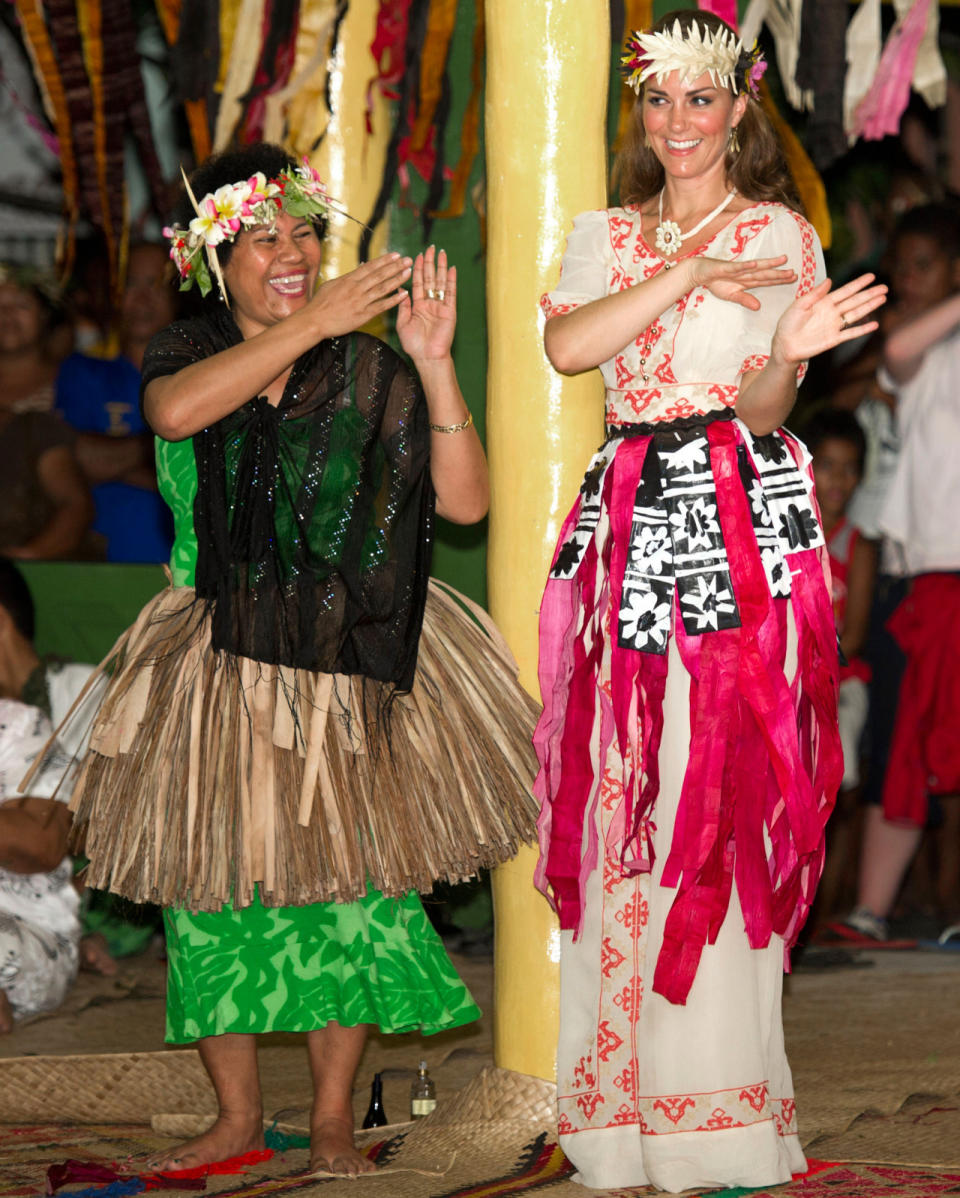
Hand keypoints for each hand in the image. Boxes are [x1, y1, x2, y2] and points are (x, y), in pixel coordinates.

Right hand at [309, 252, 411, 336]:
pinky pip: (381, 306)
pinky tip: (404, 295)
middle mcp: (356, 288)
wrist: (314, 321)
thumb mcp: (332, 285)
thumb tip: (360, 268)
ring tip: (408, 273)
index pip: (370, 267)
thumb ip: (348, 277)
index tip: (396, 254)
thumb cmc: (320, 303)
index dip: (384, 260)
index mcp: (348, 280)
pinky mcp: (362, 315)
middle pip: (379, 275)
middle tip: (408, 260)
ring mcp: (360, 301)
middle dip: (395, 266)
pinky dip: (393, 300)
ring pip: (382, 288)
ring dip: (397, 280)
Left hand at [396, 246, 456, 360]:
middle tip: (429, 248)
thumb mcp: (403, 323)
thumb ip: (402, 306)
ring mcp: (440, 306)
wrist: (427, 357)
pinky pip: (451, 293)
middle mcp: (430, 303)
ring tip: (441, 252)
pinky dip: (451, 281)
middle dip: (429, 263)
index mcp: (418, 306)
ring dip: (441, 267)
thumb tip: (400, 289)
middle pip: (430, 279)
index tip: (416, 256)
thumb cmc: (414, 344)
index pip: (418, 283)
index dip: (417, 269)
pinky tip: (451, 269)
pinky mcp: (450, 311)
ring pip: (441, 282)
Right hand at [688, 254, 797, 310]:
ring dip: (769, 264)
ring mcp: (736, 269)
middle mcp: (745, 273)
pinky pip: (737, 267)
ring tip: (782, 260)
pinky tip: (755, 264)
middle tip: (794, 273)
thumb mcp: (731, 295)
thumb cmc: (716, 282)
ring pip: (755, 267)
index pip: (766, 280)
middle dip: (779, 273)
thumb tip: (758, 307)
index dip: (779, 279)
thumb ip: (745, 300)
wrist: (699, 272)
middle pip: (765, 273)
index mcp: (747, 280)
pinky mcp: (725, 267)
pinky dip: (746, 266)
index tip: (794, 278)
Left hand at [771, 273, 887, 364]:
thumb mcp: (798, 306)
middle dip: (869, 294)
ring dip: (869, 307)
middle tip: (885, 287)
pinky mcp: (834, 339)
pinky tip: (874, 324)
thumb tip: (830, 281)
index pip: (845, 291)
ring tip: (883, 299)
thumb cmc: (788, 324)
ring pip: (856, 314)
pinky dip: (862, 329)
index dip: (858, 284)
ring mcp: (834, 326)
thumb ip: (813, 294)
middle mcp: (832, 312)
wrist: (784, 345)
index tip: (871, 276)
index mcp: (824, 302)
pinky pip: (851, 333)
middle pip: (855, 301)